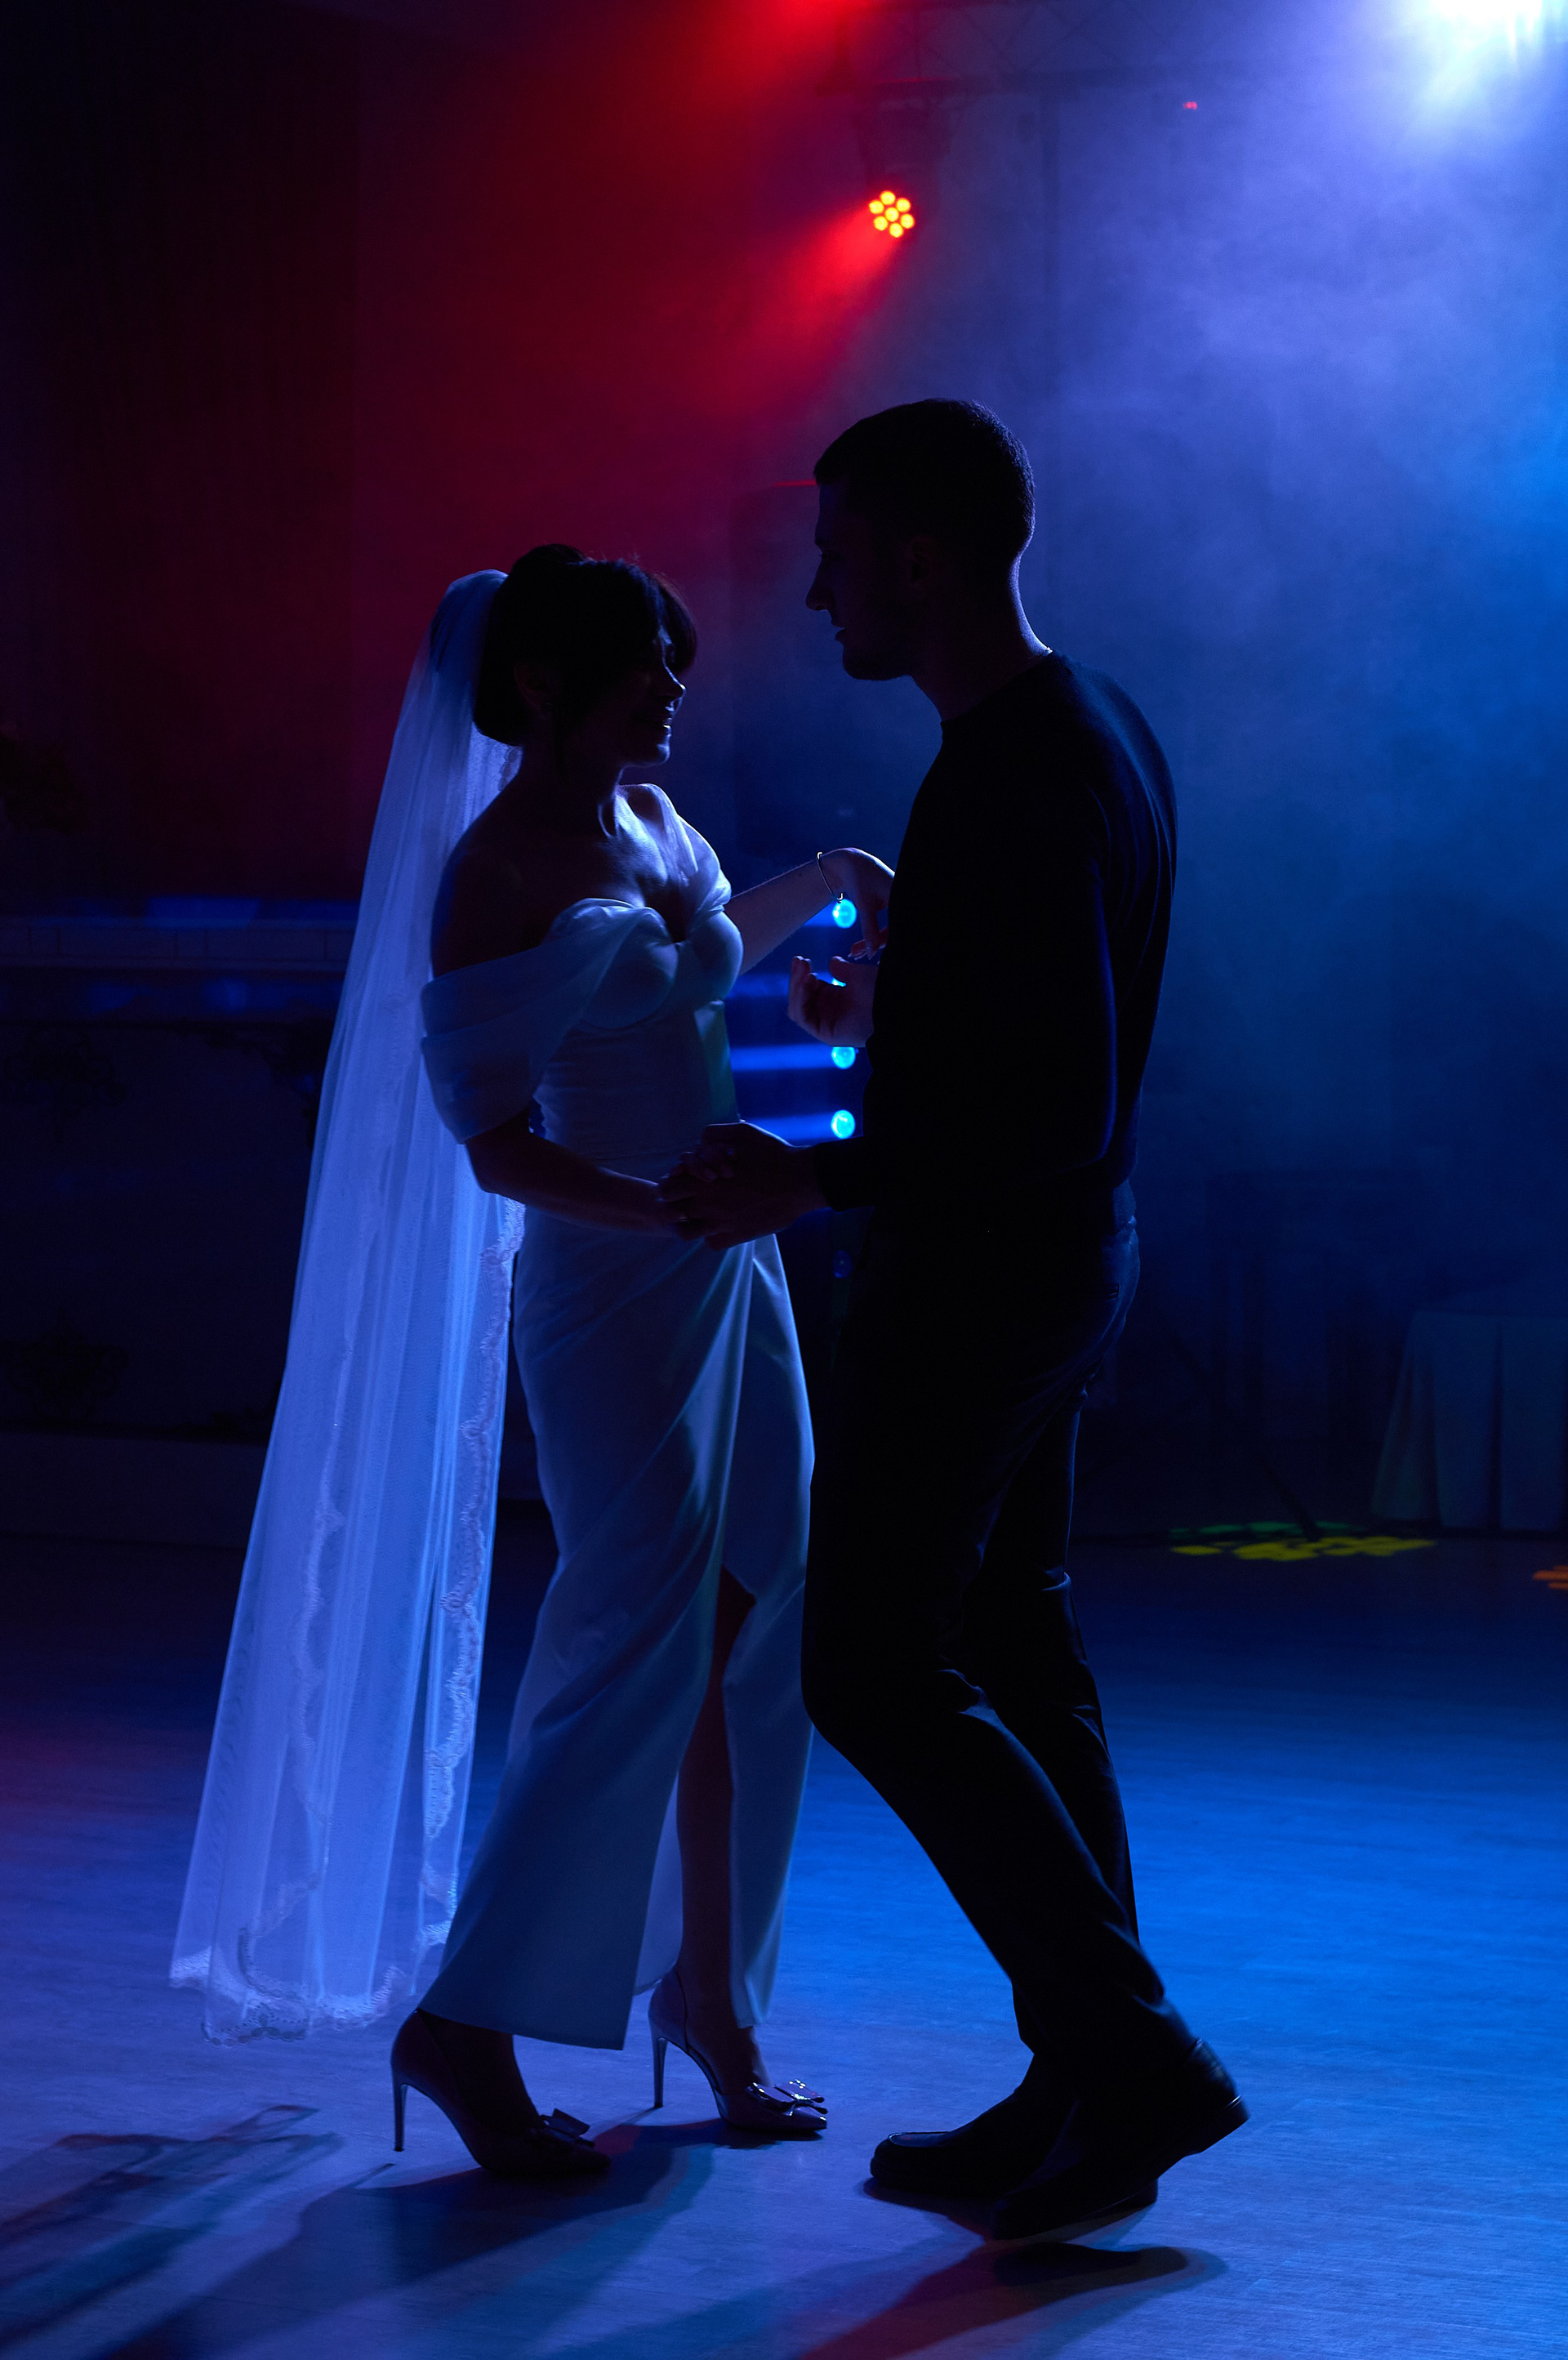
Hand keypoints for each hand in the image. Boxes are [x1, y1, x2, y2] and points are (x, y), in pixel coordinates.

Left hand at [659, 1122, 825, 1248]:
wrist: (801, 1181)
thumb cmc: (774, 1154)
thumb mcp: (743, 1132)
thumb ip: (715, 1134)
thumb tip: (700, 1141)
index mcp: (702, 1178)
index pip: (666, 1188)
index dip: (673, 1185)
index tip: (686, 1182)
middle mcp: (706, 1202)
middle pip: (670, 1213)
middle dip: (677, 1206)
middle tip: (690, 1201)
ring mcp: (720, 1222)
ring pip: (686, 1234)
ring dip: (692, 1225)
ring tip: (705, 1217)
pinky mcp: (736, 1236)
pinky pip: (711, 1243)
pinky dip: (714, 1236)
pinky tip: (725, 1226)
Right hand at [788, 953, 876, 1047]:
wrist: (891, 1005)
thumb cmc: (879, 991)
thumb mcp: (857, 976)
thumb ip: (843, 970)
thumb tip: (832, 961)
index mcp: (835, 999)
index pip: (808, 989)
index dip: (802, 975)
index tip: (801, 960)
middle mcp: (828, 1012)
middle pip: (800, 998)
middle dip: (797, 979)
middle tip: (800, 961)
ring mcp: (826, 1024)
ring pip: (798, 1009)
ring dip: (796, 989)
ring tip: (805, 972)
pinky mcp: (825, 1034)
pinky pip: (804, 1019)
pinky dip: (800, 1001)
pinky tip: (807, 983)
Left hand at [817, 846, 892, 958]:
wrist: (853, 865)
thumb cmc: (860, 879)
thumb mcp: (865, 905)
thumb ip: (870, 929)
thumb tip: (871, 953)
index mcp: (903, 898)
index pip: (899, 928)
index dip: (885, 943)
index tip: (870, 956)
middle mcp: (904, 902)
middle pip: (895, 932)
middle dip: (876, 945)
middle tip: (856, 954)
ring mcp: (900, 905)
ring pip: (890, 932)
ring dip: (873, 943)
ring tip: (854, 952)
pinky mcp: (894, 909)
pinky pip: (888, 928)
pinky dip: (874, 936)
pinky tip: (861, 947)